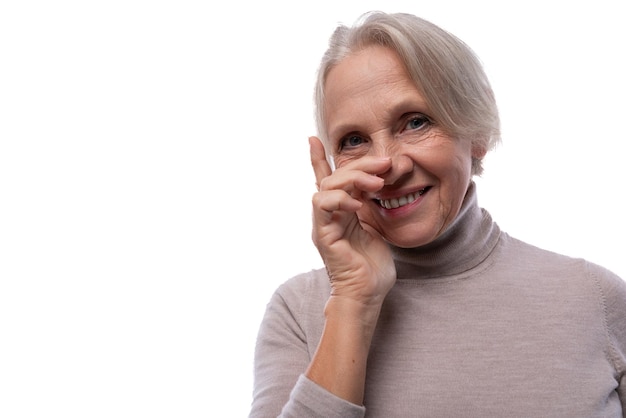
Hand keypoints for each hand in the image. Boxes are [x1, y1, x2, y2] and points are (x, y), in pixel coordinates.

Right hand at [309, 136, 396, 305]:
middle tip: (385, 163)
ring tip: (377, 184)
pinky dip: (340, 199)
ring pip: (326, 186)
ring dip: (353, 179)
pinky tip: (358, 204)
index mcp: (339, 211)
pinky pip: (323, 206)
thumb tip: (379, 183)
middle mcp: (327, 214)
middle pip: (333, 176)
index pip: (326, 179)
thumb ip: (369, 205)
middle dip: (359, 165)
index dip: (317, 158)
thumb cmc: (372, 265)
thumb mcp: (374, 226)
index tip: (313, 138)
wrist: (366, 293)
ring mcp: (323, 224)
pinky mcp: (323, 234)